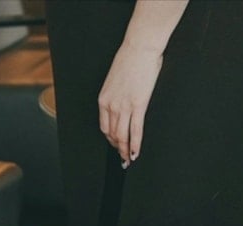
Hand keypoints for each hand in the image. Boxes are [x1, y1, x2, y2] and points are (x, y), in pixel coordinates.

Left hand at [98, 42, 162, 166]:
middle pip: (112, 134)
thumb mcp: (116, 80)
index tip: (115, 144)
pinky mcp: (138, 105)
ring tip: (129, 159)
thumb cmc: (130, 60)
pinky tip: (136, 153)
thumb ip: (117, 94)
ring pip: (122, 135)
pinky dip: (135, 144)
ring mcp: (123, 106)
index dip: (110, 138)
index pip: (104, 126)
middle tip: (123, 157)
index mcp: (103, 100)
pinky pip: (135, 130)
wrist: (138, 49)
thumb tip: (124, 101)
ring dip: (126, 150)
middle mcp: (110, 105)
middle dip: (118, 147)